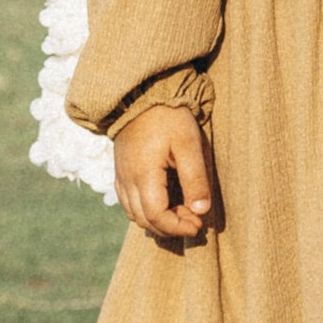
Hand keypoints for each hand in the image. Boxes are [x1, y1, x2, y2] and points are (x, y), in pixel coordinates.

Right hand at [112, 103, 214, 241]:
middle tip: (194, 219)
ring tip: (182, 211)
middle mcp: (127, 179)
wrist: (143, 95)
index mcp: (143, 174)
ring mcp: (121, 176)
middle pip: (144, 220)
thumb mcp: (188, 144)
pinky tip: (164, 204)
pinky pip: (128, 203)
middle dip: (170, 227)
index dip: (177, 227)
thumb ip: (195, 178)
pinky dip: (145, 211)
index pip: (156, 216)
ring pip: (134, 214)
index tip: (198, 225)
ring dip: (158, 221)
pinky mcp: (121, 172)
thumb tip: (201, 211)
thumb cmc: (169, 117)